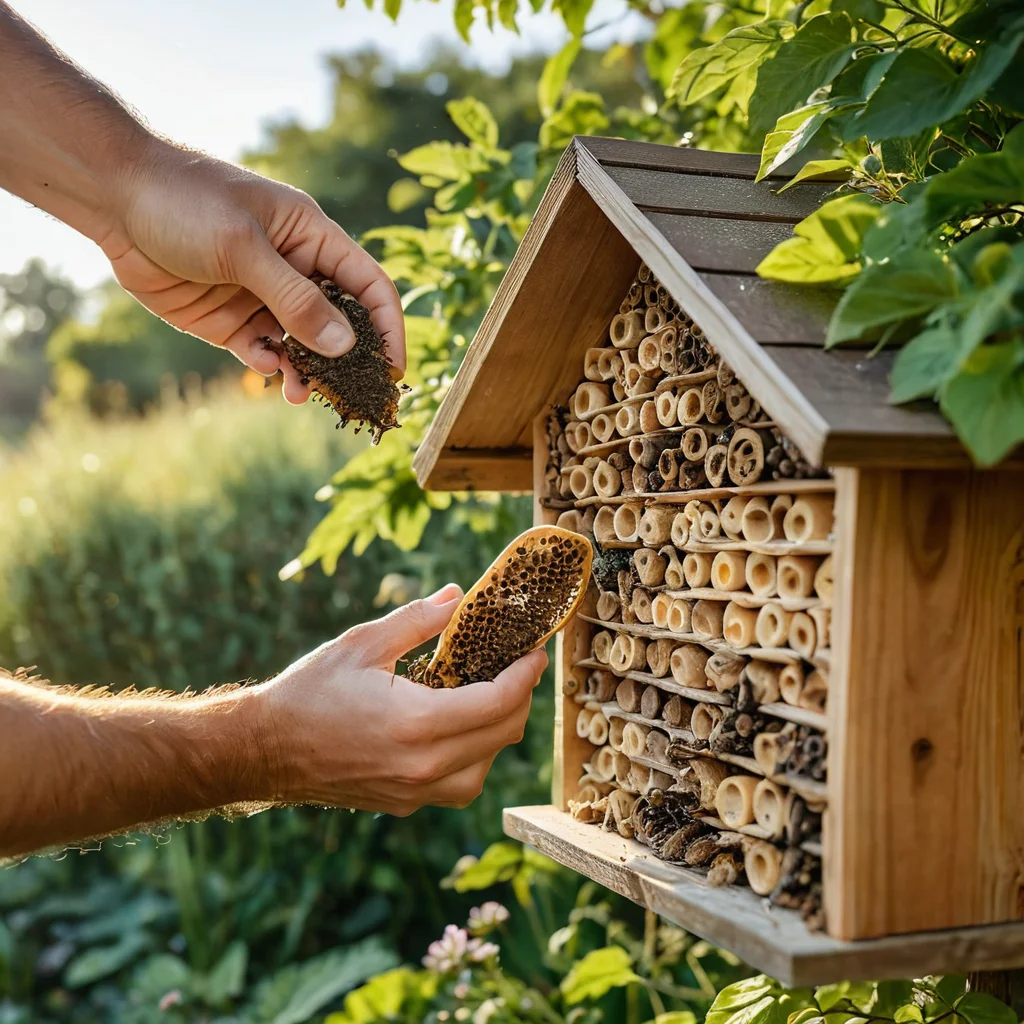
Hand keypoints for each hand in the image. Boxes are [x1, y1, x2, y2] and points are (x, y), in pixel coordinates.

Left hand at [100, 139, 404, 403]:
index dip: (387, 326)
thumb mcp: (243, 247)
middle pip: (340, 323)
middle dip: (348, 361)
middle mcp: (295, 269)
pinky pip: (263, 352)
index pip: (369, 286)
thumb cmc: (184, 200)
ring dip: (308, 372)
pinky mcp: (230, 320)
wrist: (114, 197)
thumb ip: (295, 299)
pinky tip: (263, 368)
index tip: (392, 367)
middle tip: (350, 396)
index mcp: (312, 238)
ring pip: (302, 346)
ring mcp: (262, 297)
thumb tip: (345, 346)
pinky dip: (268, 365)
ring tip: (302, 395)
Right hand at [261, 584, 547, 814]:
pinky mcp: (404, 804)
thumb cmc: (308, 691)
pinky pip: (459, 785)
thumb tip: (458, 596)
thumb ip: (417, 619)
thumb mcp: (363, 643)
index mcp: (416, 723)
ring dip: (498, 732)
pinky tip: (459, 726)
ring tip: (491, 695)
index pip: (498, 703)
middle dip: (520, 699)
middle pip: (502, 736)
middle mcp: (422, 766)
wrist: (263, 751)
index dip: (525, 676)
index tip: (535, 654)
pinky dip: (473, 756)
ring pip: (486, 768)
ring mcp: (414, 792)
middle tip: (519, 668)